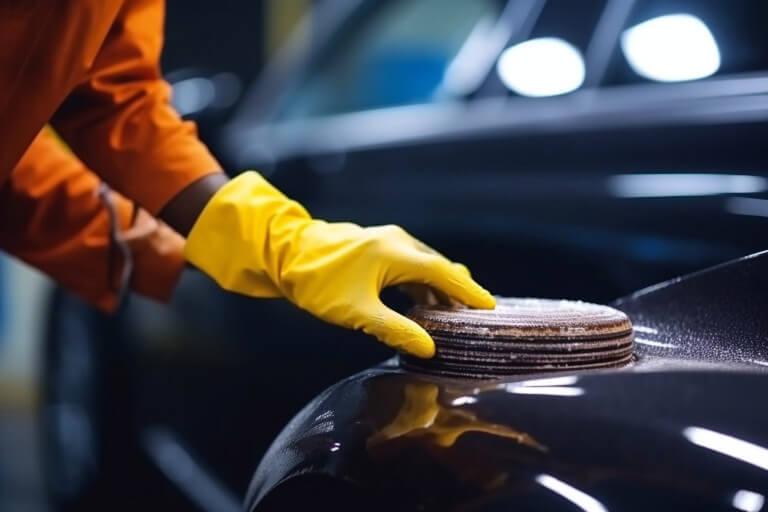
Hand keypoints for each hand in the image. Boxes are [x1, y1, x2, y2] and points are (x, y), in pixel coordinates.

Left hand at [184, 172, 494, 357]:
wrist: (282, 254)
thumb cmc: (317, 282)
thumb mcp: (356, 312)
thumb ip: (394, 330)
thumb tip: (429, 348)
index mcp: (396, 253)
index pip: (445, 274)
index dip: (469, 292)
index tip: (491, 308)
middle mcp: (397, 242)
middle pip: (440, 268)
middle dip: (459, 292)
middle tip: (477, 318)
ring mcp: (387, 242)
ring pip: (425, 266)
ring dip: (439, 290)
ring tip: (453, 317)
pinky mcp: (376, 248)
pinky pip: (410, 266)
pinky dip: (422, 285)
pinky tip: (423, 304)